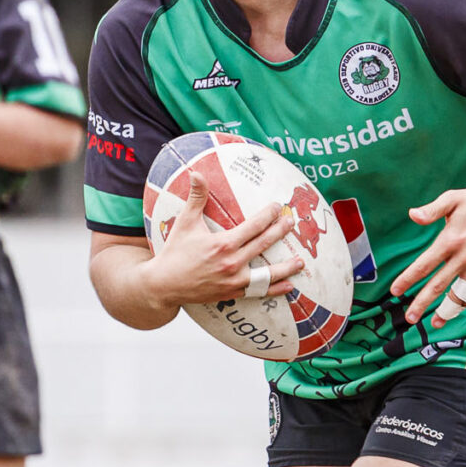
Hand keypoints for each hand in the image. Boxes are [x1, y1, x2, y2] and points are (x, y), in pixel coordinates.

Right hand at [145, 176, 292, 308]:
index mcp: (223, 243)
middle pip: (264, 244)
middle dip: (281, 231)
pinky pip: (259, 292)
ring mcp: (234, 280)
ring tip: (301, 261)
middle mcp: (232, 262)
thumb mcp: (185, 223)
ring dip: (287, 267)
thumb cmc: (175, 252)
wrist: (164, 285)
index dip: (269, 215)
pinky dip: (275, 289)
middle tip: (292, 222)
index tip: (278, 207)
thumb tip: (196, 173)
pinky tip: (289, 286)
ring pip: (268, 274)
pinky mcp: (232, 293)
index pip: (254, 226)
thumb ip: (196, 198)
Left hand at [392, 183, 465, 326]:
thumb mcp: (453, 199)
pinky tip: (456, 307)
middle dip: (422, 304)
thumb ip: (432, 210)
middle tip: (410, 318)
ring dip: (446, 311)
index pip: (424, 265)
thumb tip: (412, 215)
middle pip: (438, 286)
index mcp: (450, 240)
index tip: (395, 291)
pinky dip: (465, 301)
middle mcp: (463, 257)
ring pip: (459, 294)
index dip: (408, 280)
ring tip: (435, 323)